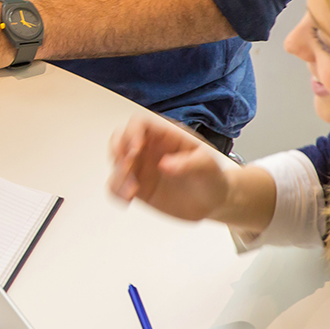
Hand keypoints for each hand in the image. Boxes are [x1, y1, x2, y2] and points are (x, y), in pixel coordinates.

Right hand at [106, 115, 230, 220]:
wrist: (213, 203)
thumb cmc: (212, 178)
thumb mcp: (207, 166)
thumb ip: (189, 163)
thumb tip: (165, 164)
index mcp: (165, 136)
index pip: (140, 124)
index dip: (132, 134)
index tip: (135, 150)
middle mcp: (149, 149)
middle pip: (120, 139)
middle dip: (118, 152)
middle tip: (127, 168)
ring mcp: (141, 167)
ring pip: (116, 163)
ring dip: (118, 176)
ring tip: (132, 192)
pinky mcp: (137, 186)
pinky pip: (117, 185)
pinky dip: (117, 191)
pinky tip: (128, 198)